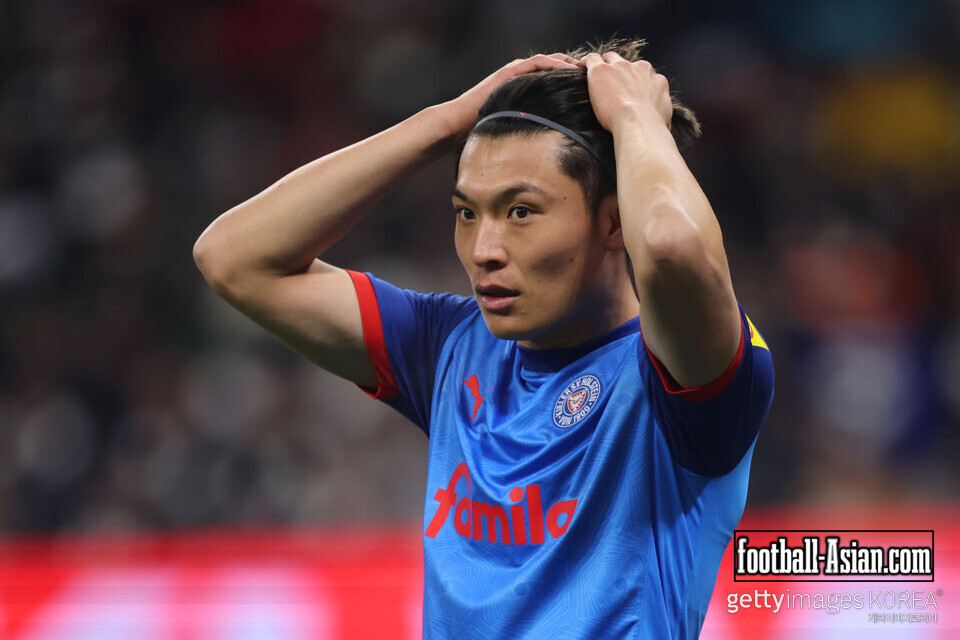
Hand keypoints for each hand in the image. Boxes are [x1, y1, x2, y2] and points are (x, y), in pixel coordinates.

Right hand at [437, 53, 578, 137]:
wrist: (460, 120)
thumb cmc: (486, 127)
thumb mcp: (516, 125)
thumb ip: (532, 125)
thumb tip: (552, 143)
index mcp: (525, 84)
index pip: (554, 76)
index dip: (572, 79)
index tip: (590, 87)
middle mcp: (522, 74)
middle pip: (556, 65)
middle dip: (575, 69)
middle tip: (594, 76)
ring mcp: (516, 70)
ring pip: (550, 60)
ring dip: (570, 63)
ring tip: (587, 70)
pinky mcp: (511, 71)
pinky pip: (539, 62)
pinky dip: (556, 64)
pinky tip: (570, 70)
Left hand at [580, 52, 672, 133]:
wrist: (638, 123)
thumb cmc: (651, 128)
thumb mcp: (664, 118)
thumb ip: (662, 113)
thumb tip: (663, 124)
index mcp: (656, 80)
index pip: (644, 75)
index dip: (635, 82)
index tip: (629, 91)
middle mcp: (640, 69)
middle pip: (627, 64)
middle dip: (620, 72)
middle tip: (611, 85)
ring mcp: (620, 67)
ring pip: (610, 58)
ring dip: (604, 66)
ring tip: (595, 78)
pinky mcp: (601, 70)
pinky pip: (592, 59)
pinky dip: (587, 63)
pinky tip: (581, 70)